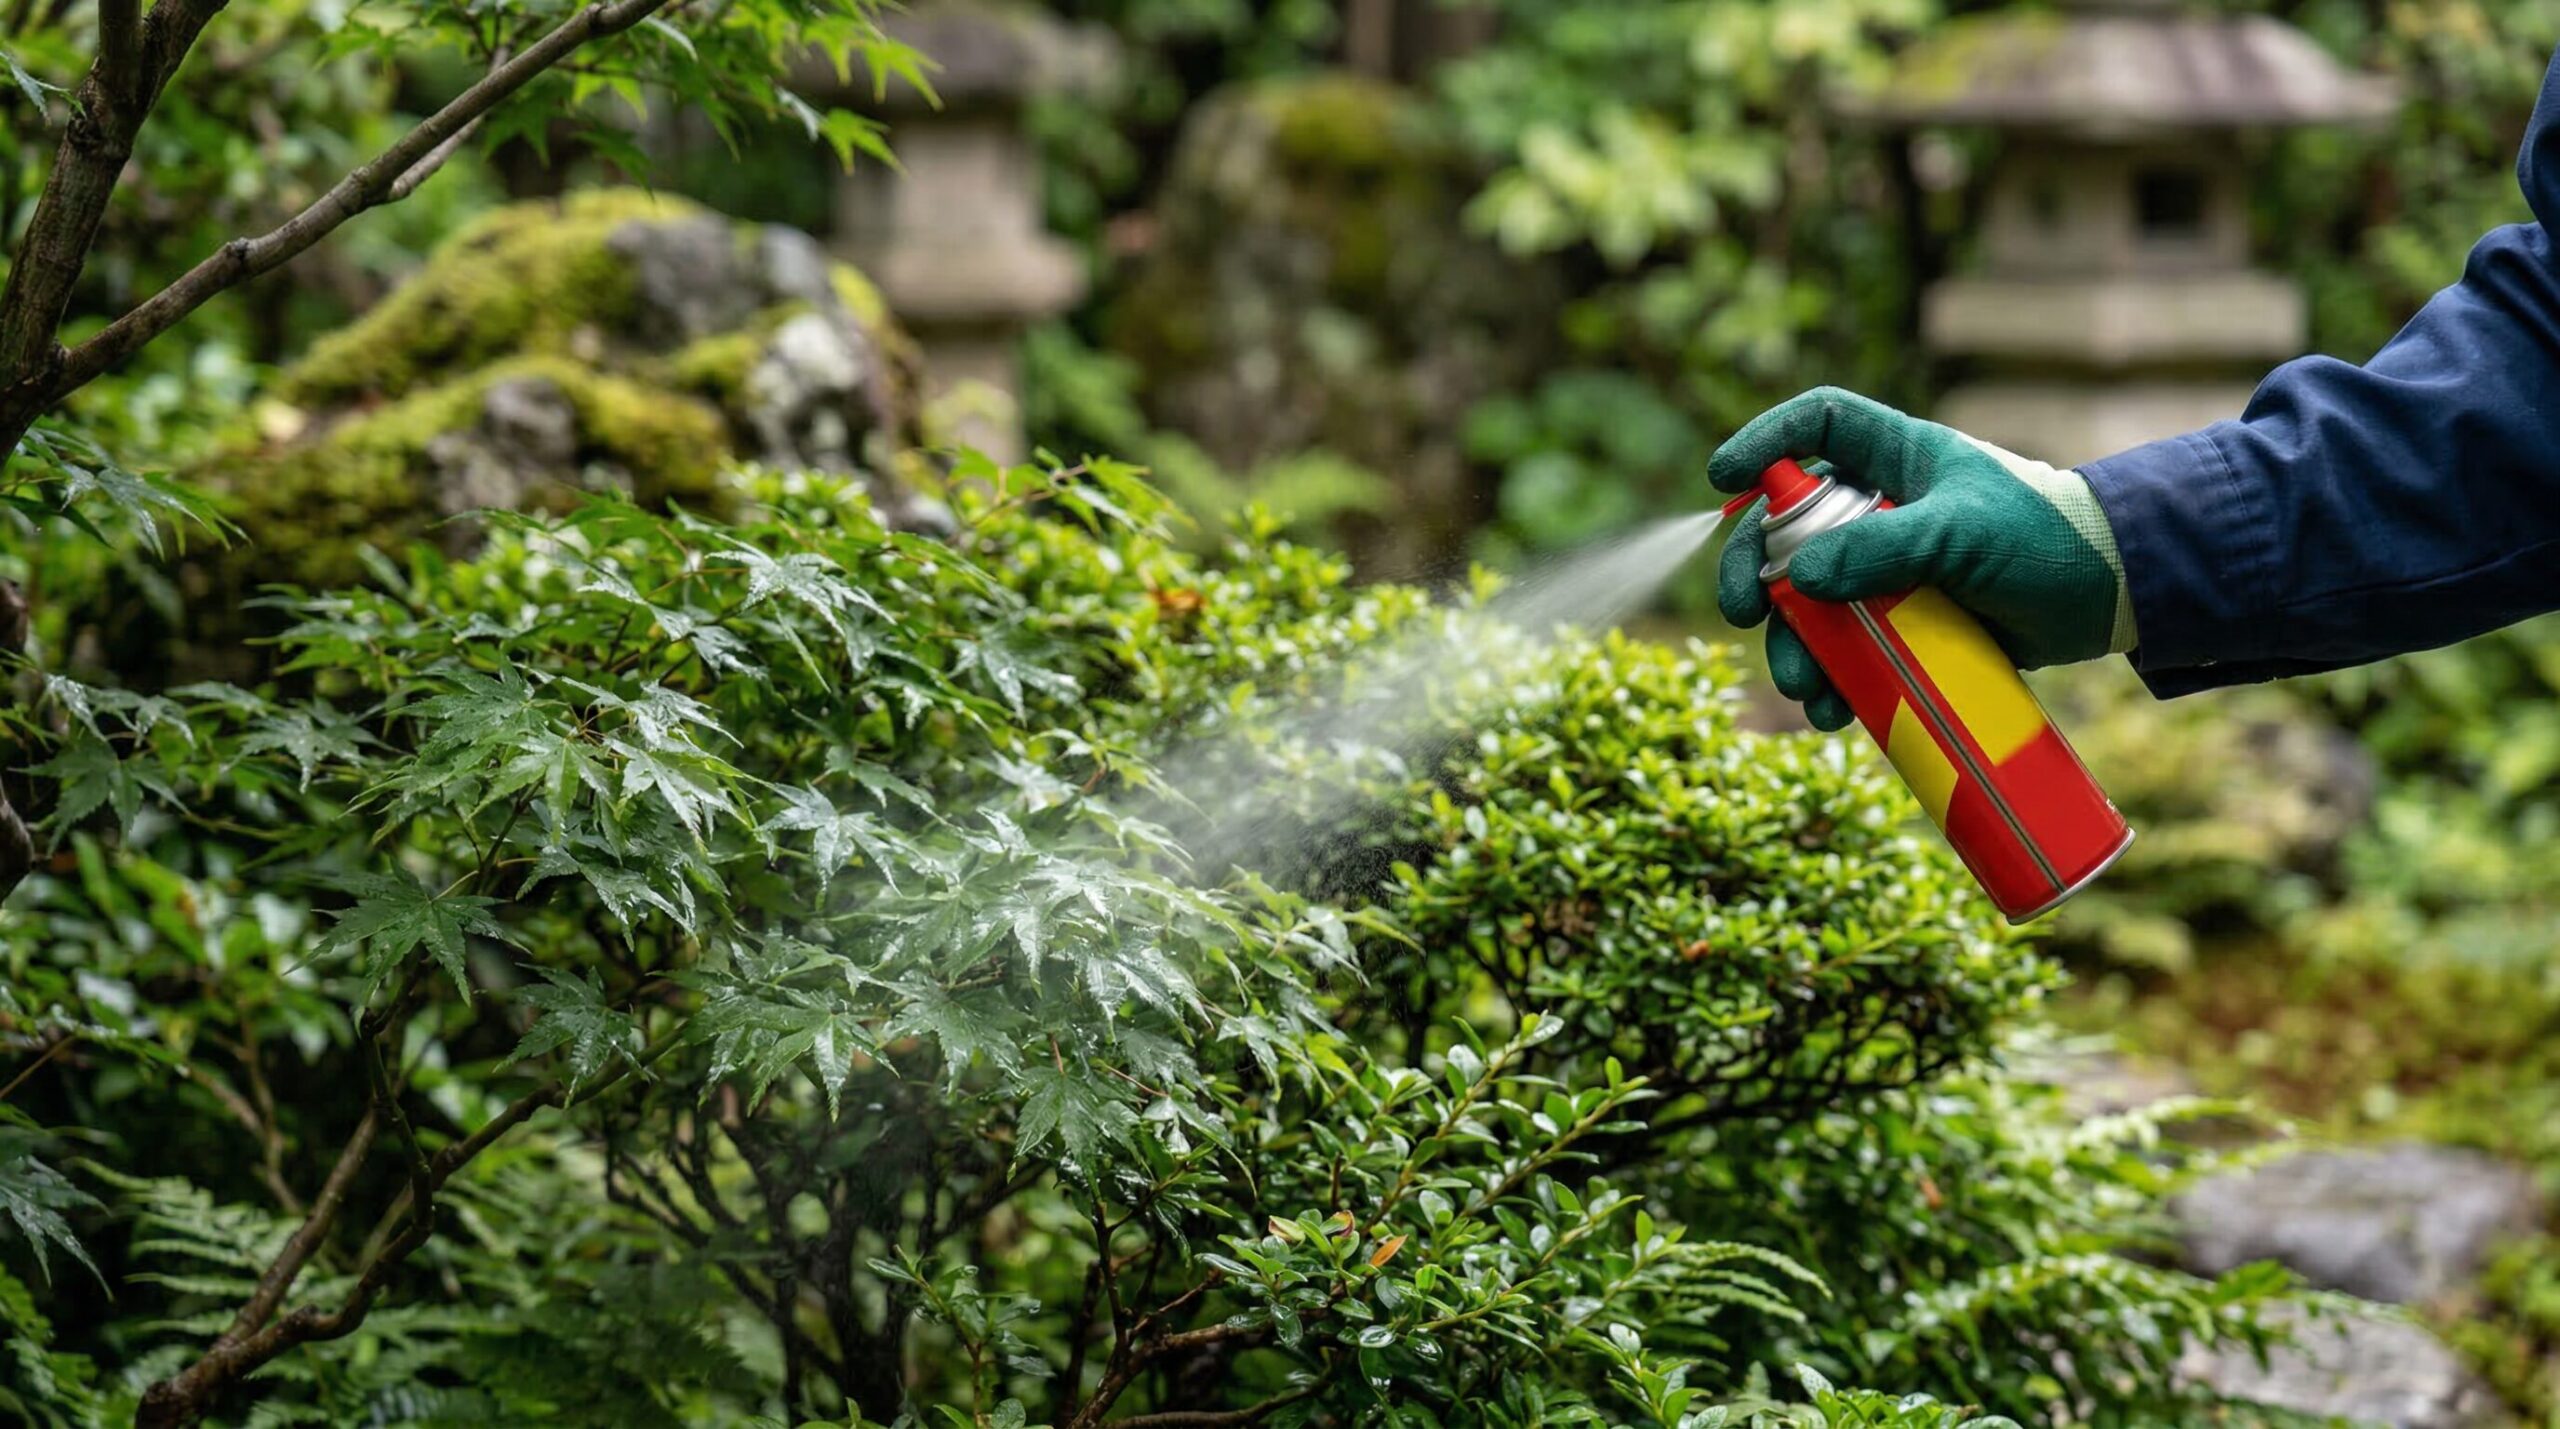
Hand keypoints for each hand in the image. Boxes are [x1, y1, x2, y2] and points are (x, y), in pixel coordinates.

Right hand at [1709, 388, 2135, 730]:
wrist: (2113, 597)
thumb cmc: (2045, 539)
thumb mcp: (1960, 535)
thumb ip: (1879, 550)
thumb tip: (1799, 580)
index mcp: (1897, 459)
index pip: (1815, 426)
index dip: (1764, 443)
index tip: (1720, 479)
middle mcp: (1883, 509)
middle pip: (1787, 530)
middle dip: (1757, 576)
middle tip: (1745, 616)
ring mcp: (1892, 571)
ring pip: (1811, 603)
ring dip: (1794, 646)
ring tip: (1804, 687)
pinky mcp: (1908, 626)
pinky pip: (1850, 650)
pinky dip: (1834, 682)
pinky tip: (1834, 712)